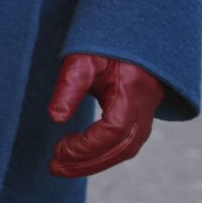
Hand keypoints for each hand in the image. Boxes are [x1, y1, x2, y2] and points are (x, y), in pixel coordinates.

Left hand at [47, 53, 162, 178]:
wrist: (133, 35)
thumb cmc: (105, 44)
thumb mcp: (83, 58)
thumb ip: (69, 86)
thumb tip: (55, 117)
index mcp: (134, 91)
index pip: (113, 130)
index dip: (86, 145)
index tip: (58, 148)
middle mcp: (146, 108)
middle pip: (120, 148)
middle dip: (86, 163)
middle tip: (54, 168)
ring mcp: (147, 115)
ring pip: (124, 150)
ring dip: (93, 163)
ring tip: (61, 167)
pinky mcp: (140, 119)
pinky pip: (124, 145)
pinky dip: (102, 155)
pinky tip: (78, 157)